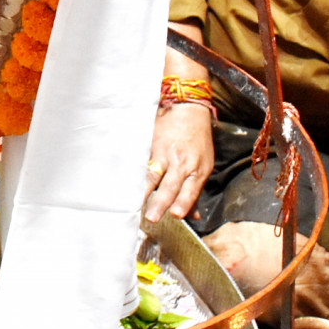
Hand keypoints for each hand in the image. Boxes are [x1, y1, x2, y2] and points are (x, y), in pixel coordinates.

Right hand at [143, 103, 214, 222]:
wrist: (187, 111)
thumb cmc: (197, 141)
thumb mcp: (204, 166)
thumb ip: (195, 192)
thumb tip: (194, 216)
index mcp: (196, 169)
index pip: (189, 190)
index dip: (182, 203)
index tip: (176, 215)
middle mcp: (180, 162)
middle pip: (169, 185)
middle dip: (160, 202)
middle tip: (151, 217)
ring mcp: (162, 153)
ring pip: (151, 175)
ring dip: (143, 191)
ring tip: (134, 203)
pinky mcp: (149, 145)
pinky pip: (140, 163)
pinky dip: (132, 175)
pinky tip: (123, 184)